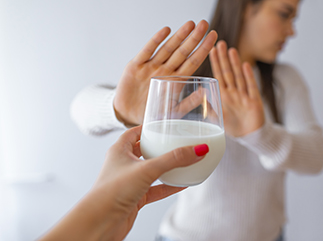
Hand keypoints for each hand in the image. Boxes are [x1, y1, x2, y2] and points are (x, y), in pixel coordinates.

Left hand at [39, 126, 207, 240]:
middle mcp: (123, 165)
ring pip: (151, 171)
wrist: (99, 223)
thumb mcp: (146, 170)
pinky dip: (168, 186)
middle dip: (159, 147)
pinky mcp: (135, 198)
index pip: (134, 133)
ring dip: (166, 168)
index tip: (163, 125)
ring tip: (183, 162)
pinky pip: (155, 189)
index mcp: (119, 151)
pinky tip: (182, 184)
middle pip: (144, 151)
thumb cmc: (111, 193)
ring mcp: (129, 182)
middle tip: (175, 143)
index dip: (148, 128)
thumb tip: (197, 150)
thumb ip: (173, 160)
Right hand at [114, 20, 217, 125]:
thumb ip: (188, 103)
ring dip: (179, 36)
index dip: (203, 49)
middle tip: (205, 24)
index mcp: (176, 80)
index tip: (213, 36)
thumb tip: (205, 93)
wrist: (127, 115)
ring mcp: (151, 66)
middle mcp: (165, 70)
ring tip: (190, 24)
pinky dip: (156, 41)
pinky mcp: (136, 66)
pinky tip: (166, 30)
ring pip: (167, 49)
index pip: (193, 62)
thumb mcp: (172, 111)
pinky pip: (147, 51)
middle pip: (183, 52)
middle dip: (194, 38)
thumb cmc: (152, 114)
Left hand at [209, 40, 264, 136]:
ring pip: (238, 76)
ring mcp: (244, 95)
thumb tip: (201, 94)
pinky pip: (251, 87)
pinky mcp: (254, 101)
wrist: (251, 137)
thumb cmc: (234, 127)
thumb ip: (210, 106)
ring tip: (231, 50)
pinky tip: (245, 65)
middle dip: (223, 58)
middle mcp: (233, 93)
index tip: (210, 50)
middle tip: (219, 43)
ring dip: (234, 63)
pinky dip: (248, 76)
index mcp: (223, 96)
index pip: (217, 75)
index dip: (214, 63)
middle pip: (228, 72)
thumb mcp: (218, 118)